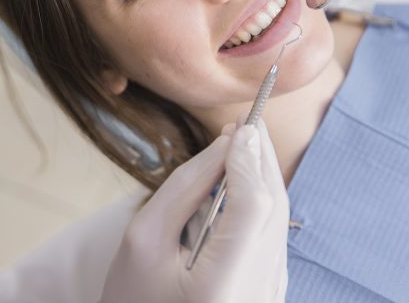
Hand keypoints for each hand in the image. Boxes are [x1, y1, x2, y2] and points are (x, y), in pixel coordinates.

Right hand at [99, 119, 289, 302]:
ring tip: (249, 144)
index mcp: (222, 288)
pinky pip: (272, 237)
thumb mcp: (145, 237)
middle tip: (250, 124)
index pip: (252, 207)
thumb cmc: (132, 297)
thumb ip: (185, 187)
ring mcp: (267, 298)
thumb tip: (226, 145)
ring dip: (264, 177)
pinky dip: (262, 202)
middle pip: (274, 210)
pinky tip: (247, 182)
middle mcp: (257, 295)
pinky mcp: (267, 295)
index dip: (247, 161)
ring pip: (278, 222)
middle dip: (262, 160)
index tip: (239, 127)